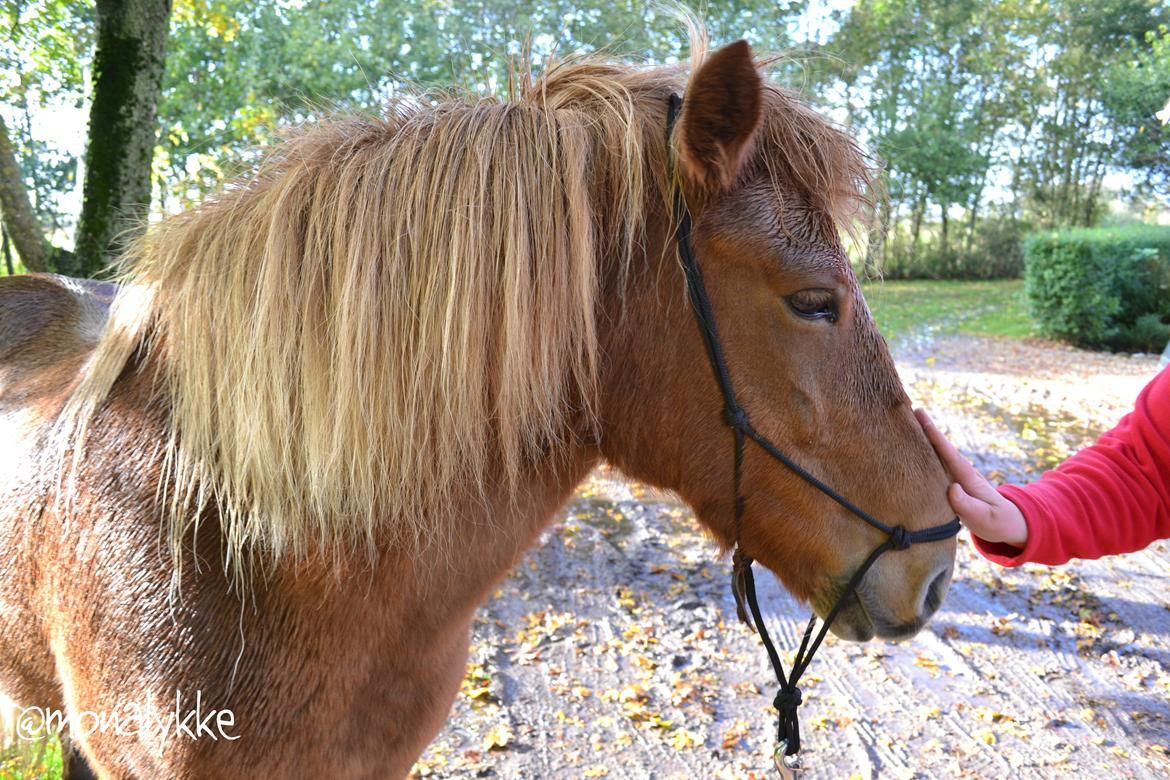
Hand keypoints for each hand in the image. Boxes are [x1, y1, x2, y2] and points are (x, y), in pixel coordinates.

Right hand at [915, 409, 1028, 547]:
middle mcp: (960, 473)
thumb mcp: (984, 518)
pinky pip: (934, 465)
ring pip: (936, 455)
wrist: (1007, 524)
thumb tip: (952, 489)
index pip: (948, 452)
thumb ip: (969, 506)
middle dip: (925, 429)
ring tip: (905, 424)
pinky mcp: (951, 483)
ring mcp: (955, 477)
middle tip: (908, 409)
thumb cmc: (996, 522)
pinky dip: (923, 454)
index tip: (921, 417)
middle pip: (940, 447)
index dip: (934, 435)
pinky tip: (911, 449)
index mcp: (967, 478)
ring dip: (922, 439)